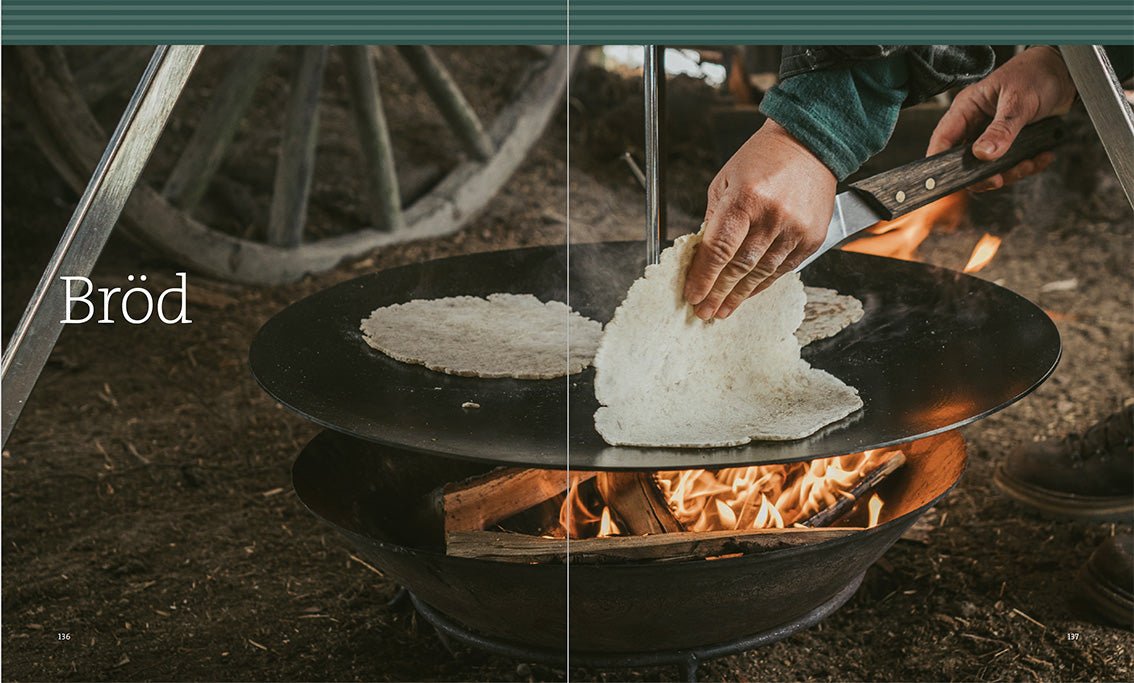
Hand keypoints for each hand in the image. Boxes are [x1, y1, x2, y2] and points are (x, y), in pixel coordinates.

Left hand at [685, 119, 836, 319]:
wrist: (809, 145)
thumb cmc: (762, 158)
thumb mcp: (724, 180)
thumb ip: (713, 218)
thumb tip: (702, 255)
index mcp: (745, 198)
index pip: (719, 249)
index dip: (704, 276)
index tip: (692, 294)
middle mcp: (772, 216)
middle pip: (739, 267)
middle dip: (718, 293)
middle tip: (704, 312)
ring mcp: (795, 229)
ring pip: (762, 273)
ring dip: (740, 295)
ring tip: (723, 310)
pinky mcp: (812, 238)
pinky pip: (783, 269)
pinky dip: (763, 284)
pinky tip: (748, 293)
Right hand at [927, 46, 1076, 191]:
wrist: (1064, 72)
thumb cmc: (1037, 74)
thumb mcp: (1019, 101)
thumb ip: (1002, 130)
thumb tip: (983, 154)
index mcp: (967, 108)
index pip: (943, 139)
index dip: (942, 162)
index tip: (956, 179)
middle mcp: (975, 124)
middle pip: (963, 161)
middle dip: (984, 174)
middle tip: (1002, 178)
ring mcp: (990, 135)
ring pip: (987, 167)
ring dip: (1010, 172)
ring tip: (1029, 163)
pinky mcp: (1008, 142)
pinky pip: (1008, 165)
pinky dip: (1025, 166)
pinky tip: (1040, 156)